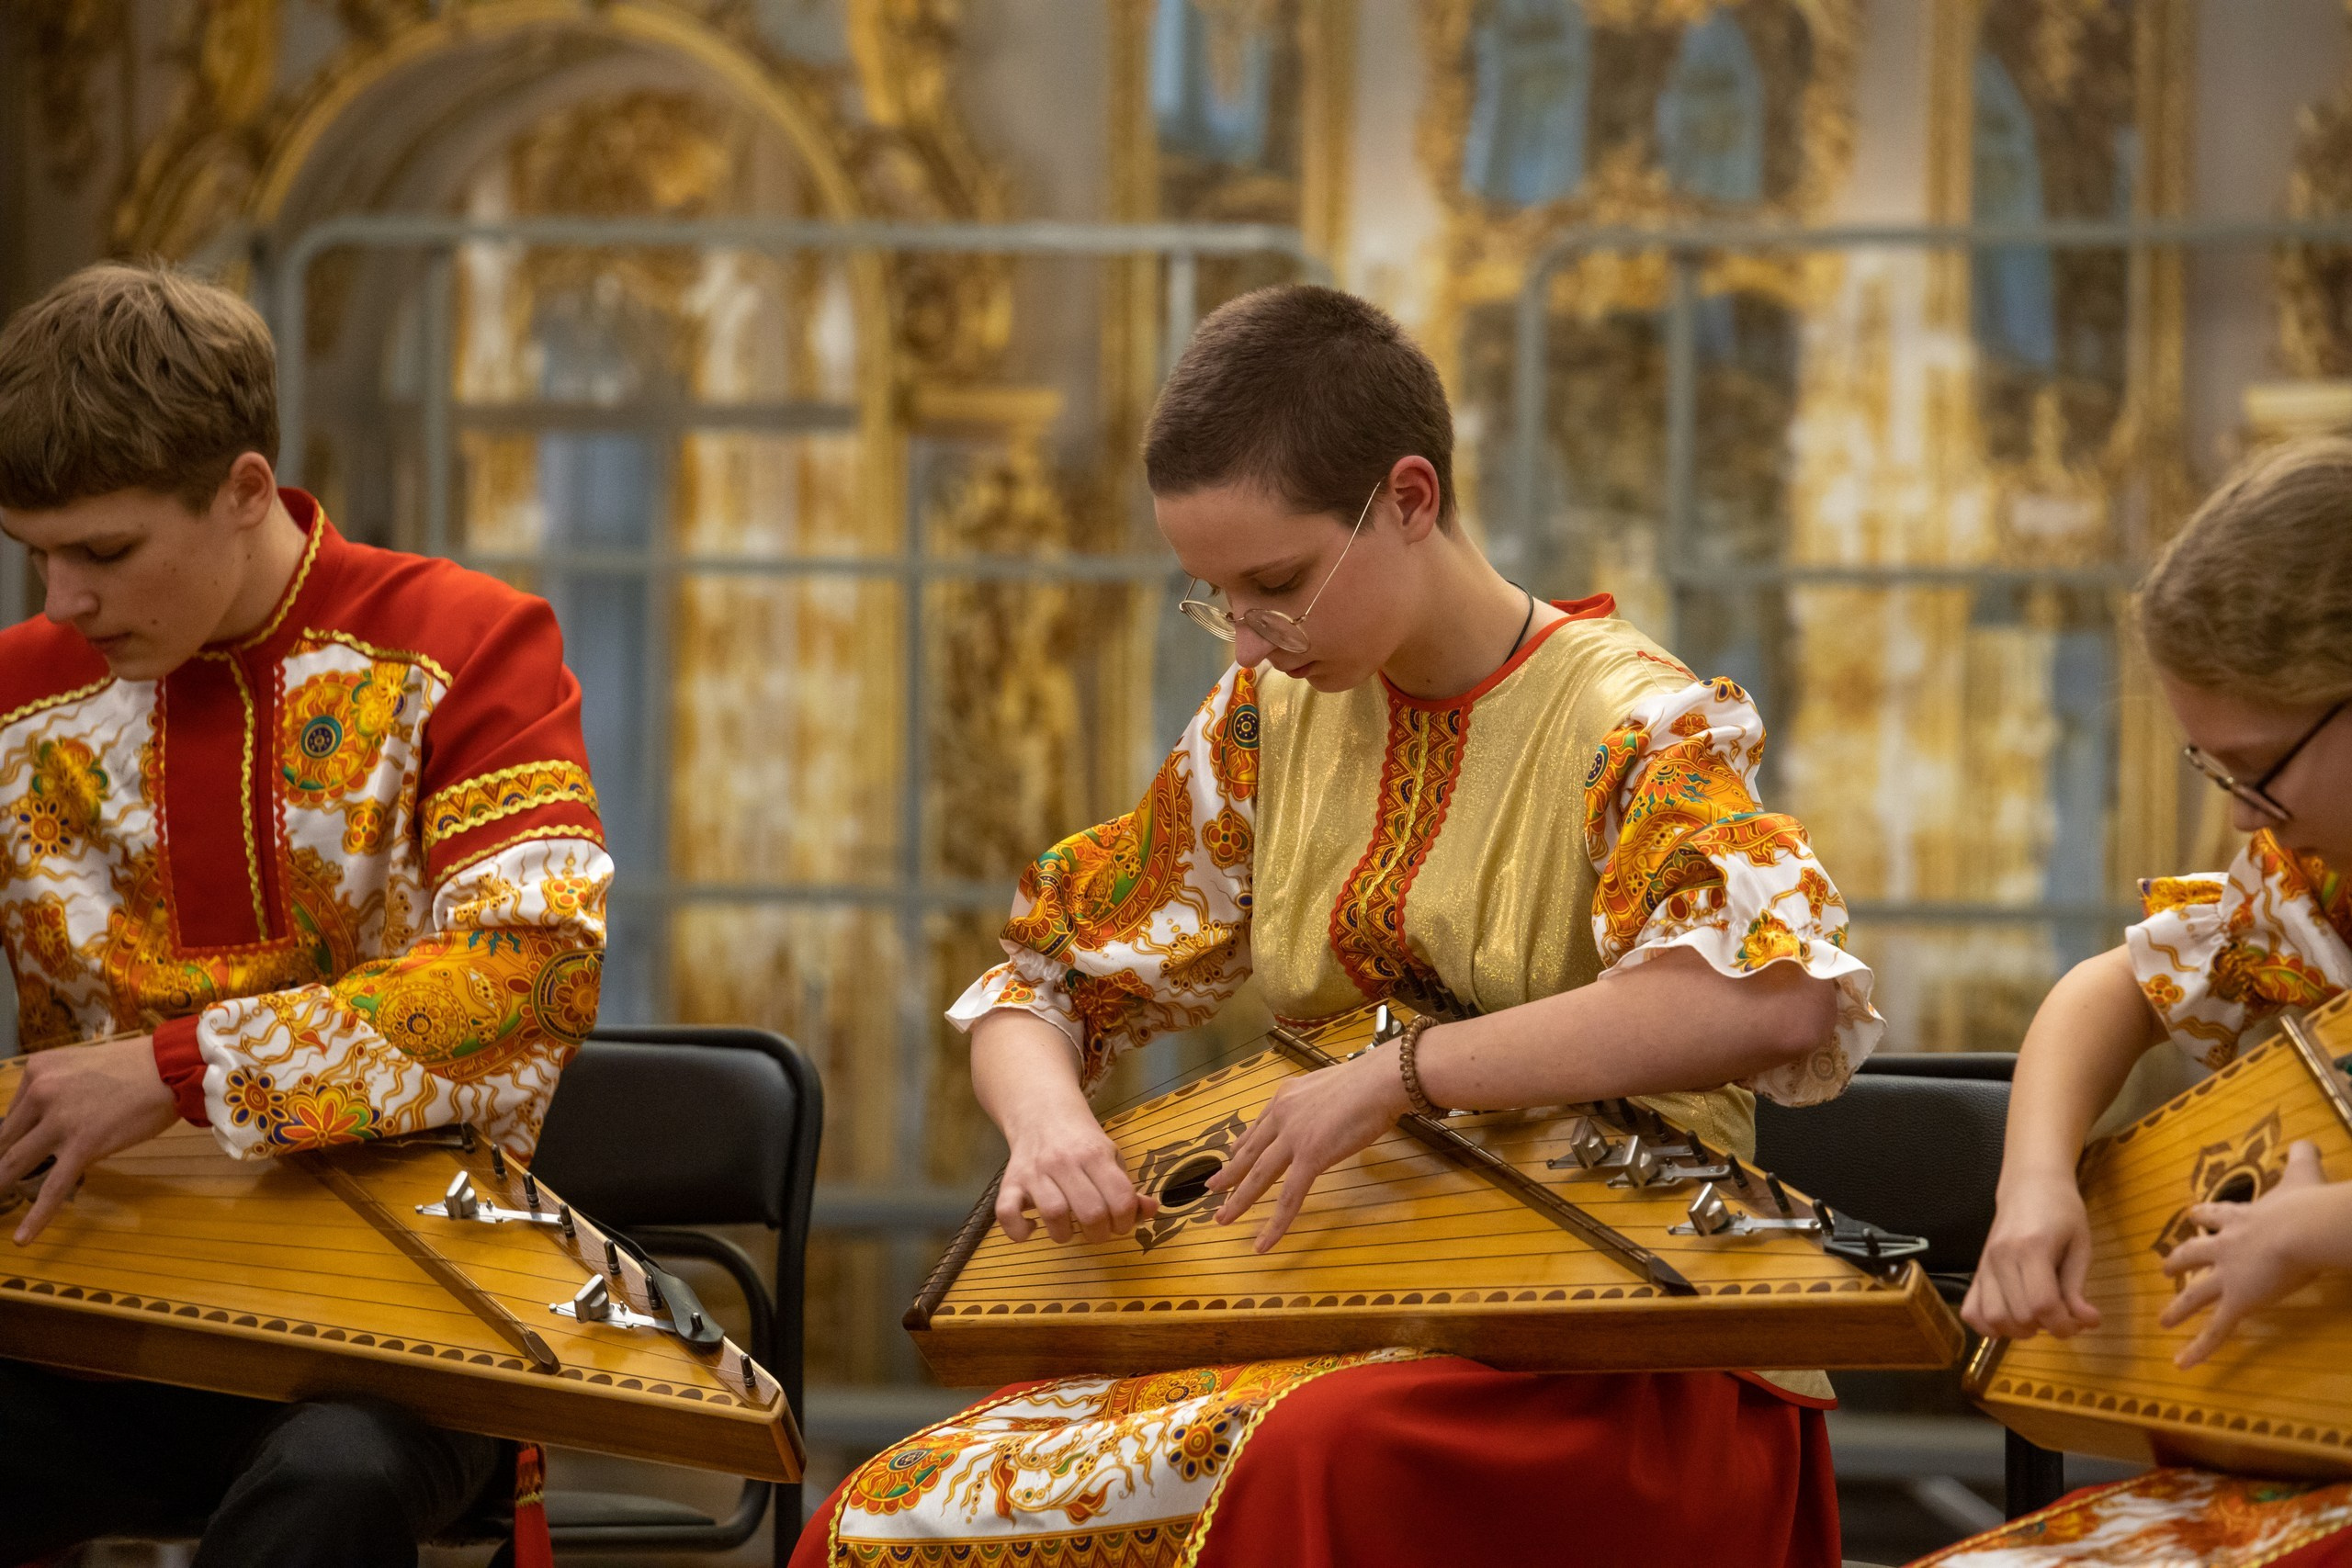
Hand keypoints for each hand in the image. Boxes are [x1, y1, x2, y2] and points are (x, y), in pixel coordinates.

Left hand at [0, 1037, 180, 1243]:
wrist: (173, 1066)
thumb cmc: (137, 1064)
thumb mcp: (81, 1063)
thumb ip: (59, 1088)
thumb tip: (52, 1119)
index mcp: (38, 1070)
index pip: (12, 1113)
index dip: (14, 1138)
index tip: (18, 1151)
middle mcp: (40, 1093)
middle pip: (5, 1140)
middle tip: (1, 1180)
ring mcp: (60, 1121)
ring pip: (16, 1163)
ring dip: (2, 1185)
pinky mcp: (84, 1146)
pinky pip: (55, 1186)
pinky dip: (37, 1215)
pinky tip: (23, 1237)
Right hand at [997, 1102, 1157, 1245]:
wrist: (1041, 1111)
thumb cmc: (1081, 1141)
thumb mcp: (1110, 1156)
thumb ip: (1129, 1188)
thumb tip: (1151, 1211)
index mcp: (1095, 1154)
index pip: (1121, 1198)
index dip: (1127, 1221)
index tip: (1120, 1223)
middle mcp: (1064, 1161)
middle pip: (1090, 1211)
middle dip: (1099, 1234)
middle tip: (1097, 1231)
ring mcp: (1035, 1171)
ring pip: (1053, 1214)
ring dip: (1064, 1234)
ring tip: (1069, 1229)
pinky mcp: (1010, 1181)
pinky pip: (1007, 1214)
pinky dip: (1019, 1230)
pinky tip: (1032, 1228)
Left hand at [1207, 1039, 1411, 1252]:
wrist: (1380, 1080)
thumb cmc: (1370, 1081)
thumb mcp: (1331, 1087)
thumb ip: (1317, 1104)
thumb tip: (1324, 1114)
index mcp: (1286, 1097)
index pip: (1259, 1126)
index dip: (1242, 1144)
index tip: (1231, 1154)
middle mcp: (1282, 1114)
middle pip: (1249, 1151)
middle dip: (1229, 1173)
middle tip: (1211, 1188)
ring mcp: (1293, 1137)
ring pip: (1258, 1176)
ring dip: (1238, 1201)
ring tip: (1221, 1219)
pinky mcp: (1310, 1156)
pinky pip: (1290, 1197)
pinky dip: (1276, 1223)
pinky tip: (1264, 1242)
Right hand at [1964, 1170, 2101, 1339]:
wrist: (2029, 1184)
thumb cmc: (2062, 1211)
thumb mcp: (2080, 1245)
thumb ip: (2077, 1286)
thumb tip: (2085, 1322)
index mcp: (2032, 1248)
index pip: (2042, 1304)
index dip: (2064, 1325)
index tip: (2082, 1323)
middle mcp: (2001, 1258)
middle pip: (2019, 1316)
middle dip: (2048, 1327)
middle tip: (2065, 1317)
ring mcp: (1984, 1264)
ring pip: (1993, 1318)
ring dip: (2019, 1330)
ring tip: (2039, 1319)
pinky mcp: (1977, 1270)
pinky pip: (1970, 1310)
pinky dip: (1987, 1326)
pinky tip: (2010, 1321)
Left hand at [2160, 1139, 2339, 1368]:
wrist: (2301, 1228)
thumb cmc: (2305, 1203)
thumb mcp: (2303, 1174)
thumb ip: (2302, 1157)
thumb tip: (2306, 1140)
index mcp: (2240, 1217)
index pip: (2214, 1216)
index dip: (2203, 1218)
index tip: (2191, 1218)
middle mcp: (2225, 1246)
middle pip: (2194, 1254)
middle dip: (2179, 1262)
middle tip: (2162, 1268)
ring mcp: (2228, 1275)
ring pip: (2195, 1295)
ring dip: (2179, 1309)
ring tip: (2163, 1321)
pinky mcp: (2238, 1301)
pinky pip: (2215, 1331)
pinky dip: (2199, 1349)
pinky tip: (2181, 1364)